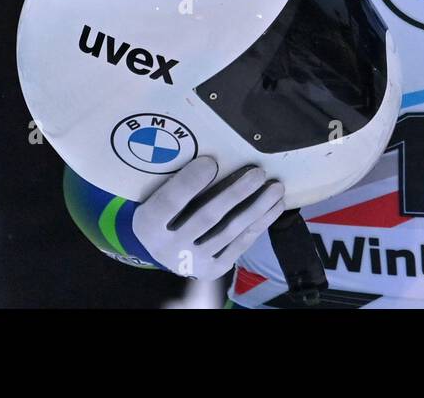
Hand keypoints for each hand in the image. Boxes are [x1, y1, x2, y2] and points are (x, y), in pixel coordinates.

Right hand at [132, 155, 285, 278]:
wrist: (161, 249)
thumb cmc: (164, 209)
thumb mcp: (157, 195)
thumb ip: (177, 180)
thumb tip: (216, 153)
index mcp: (148, 223)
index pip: (170, 202)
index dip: (190, 182)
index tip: (211, 161)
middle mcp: (168, 247)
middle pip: (206, 217)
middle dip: (235, 194)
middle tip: (257, 173)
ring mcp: (192, 261)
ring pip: (229, 232)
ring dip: (257, 208)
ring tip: (275, 188)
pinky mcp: (212, 269)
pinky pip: (240, 245)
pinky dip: (260, 224)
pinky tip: (274, 207)